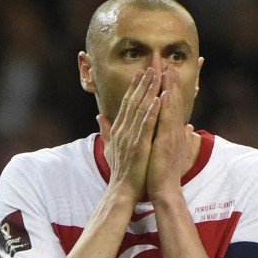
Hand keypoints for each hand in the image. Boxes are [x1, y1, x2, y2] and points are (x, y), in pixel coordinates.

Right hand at [96, 68, 162, 201]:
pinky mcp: (139, 146)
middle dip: (143, 83)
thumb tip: (99, 117)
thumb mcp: (110, 147)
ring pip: (140, 110)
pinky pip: (146, 126)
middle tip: (151, 67)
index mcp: (119, 129)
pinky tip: (158, 100)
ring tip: (157, 76)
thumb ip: (106, 130)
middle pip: (133, 102)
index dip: (134, 87)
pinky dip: (152, 112)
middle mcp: (123, 130)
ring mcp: (131, 137)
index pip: (126, 104)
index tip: (141, 73)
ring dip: (149, 92)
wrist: (122, 190)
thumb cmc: (120, 171)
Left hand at [145, 67, 198, 198]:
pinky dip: (167, 107)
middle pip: (174, 101)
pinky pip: (167, 121)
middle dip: (171, 81)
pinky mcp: (167, 142)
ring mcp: (172, 135)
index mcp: (173, 131)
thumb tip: (189, 128)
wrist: (165, 190)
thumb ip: (180, 137)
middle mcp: (175, 130)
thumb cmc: (165, 172)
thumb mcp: (172, 150)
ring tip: (168, 70)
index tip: (167, 72)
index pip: (172, 105)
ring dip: (170, 88)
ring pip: (172, 107)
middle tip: (168, 62)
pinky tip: (166, 93)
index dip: (171, 88)